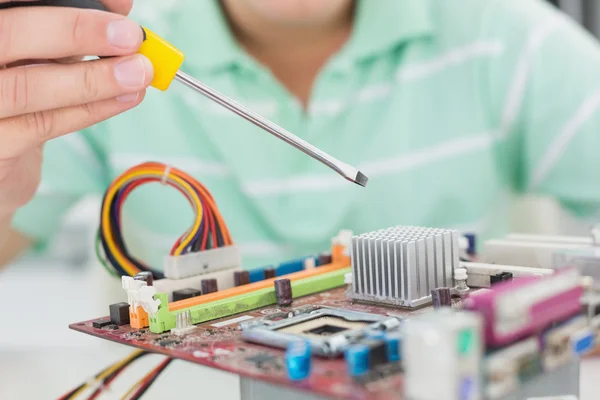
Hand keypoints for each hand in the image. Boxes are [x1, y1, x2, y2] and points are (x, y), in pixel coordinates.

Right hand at [0, 0, 152, 215]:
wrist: (0, 146)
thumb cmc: (21, 83)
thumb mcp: (42, 47)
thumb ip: (72, 25)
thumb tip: (120, 6)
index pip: (11, 1)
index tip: (118, 3)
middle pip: (10, 34)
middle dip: (75, 31)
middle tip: (130, 36)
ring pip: (28, 87)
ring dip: (93, 79)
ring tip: (139, 72)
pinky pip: (42, 124)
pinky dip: (90, 109)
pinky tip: (125, 97)